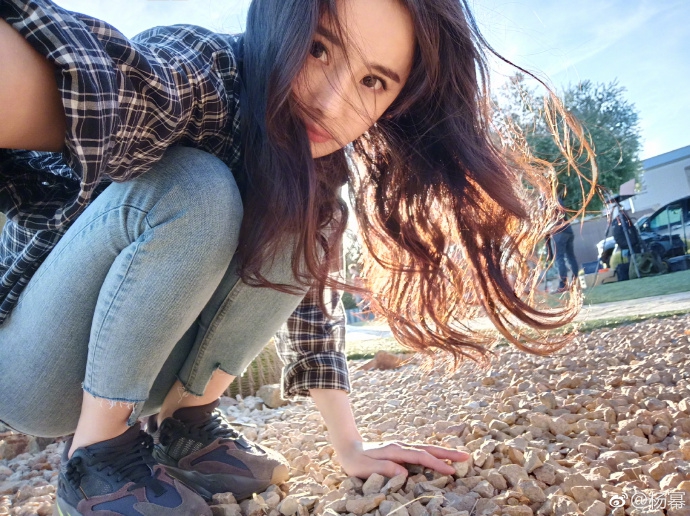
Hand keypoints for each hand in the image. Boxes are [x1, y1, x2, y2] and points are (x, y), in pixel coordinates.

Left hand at [335, 439, 469, 478]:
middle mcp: (400, 445)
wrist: (348, 446)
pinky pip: (421, 451)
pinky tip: (441, 457)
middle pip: (428, 449)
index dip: (436, 464)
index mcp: (394, 450)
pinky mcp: (401, 449)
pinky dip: (434, 453)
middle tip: (466, 457)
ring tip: (460, 456)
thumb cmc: (355, 460)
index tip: (451, 470)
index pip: (420, 457)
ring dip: (443, 452)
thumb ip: (384, 469)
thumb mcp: (364, 468)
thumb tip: (404, 473)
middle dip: (447, 453)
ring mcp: (401, 446)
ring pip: (426, 448)